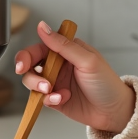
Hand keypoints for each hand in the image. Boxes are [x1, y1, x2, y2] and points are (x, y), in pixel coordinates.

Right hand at [14, 20, 135, 132]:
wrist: (114, 111)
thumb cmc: (106, 83)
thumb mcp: (87, 60)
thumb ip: (63, 45)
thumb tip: (43, 27)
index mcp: (66, 51)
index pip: (40, 48)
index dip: (27, 55)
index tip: (23, 65)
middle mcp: (59, 66)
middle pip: (31, 66)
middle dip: (30, 74)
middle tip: (42, 83)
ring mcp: (56, 83)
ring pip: (33, 82)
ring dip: (39, 87)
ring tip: (53, 91)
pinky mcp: (55, 99)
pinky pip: (42, 98)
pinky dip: (49, 99)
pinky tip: (62, 99)